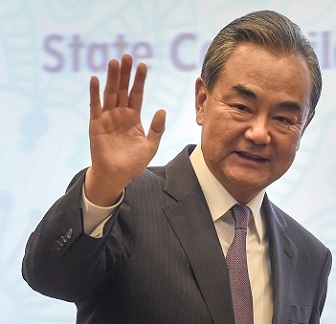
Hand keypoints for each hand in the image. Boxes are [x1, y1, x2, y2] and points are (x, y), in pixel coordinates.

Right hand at [85, 54, 165, 205]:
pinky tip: (96, 80)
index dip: (139, 80)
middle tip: (127, 56)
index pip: (137, 94)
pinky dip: (95, 93)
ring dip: (111, 78)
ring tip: (114, 62)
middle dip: (125, 73)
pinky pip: (95, 106)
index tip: (143, 65)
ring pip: (110, 94)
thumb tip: (162, 110)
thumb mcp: (150, 145)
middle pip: (123, 89)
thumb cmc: (133, 163)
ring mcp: (107, 118)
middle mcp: (120, 114)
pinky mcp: (96, 124)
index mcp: (133, 118)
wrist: (117, 176)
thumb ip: (157, 129)